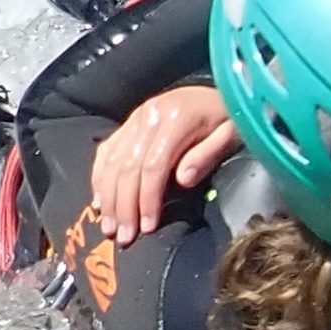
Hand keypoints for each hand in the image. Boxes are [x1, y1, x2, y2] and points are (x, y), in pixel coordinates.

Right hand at [91, 85, 239, 246]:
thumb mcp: (231, 133)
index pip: (153, 165)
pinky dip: (100, 178)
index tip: (147, 227)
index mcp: (176, 118)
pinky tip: (101, 201)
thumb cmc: (227, 118)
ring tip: (109, 227)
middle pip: (128, 166)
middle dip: (124, 205)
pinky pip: (107, 151)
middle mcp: (149, 115)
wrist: (219, 92)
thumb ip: (208, 155)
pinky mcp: (128, 122)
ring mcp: (136, 117)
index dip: (147, 199)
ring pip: (112, 161)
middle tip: (123, 237)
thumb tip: (184, 180)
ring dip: (108, 197)